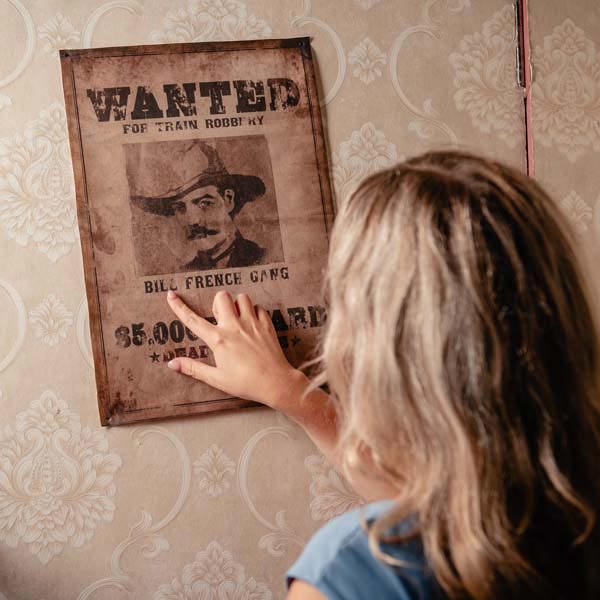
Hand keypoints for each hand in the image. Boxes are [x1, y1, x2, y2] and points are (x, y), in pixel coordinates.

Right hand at [165, 289, 306, 409]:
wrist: (276, 382)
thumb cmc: (245, 383)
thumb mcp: (217, 379)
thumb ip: (194, 368)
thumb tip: (172, 363)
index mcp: (219, 340)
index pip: (193, 320)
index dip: (179, 307)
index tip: (171, 295)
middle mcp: (234, 327)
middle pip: (221, 296)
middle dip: (218, 303)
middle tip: (220, 318)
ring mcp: (252, 323)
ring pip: (242, 297)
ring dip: (237, 304)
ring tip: (237, 319)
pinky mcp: (267, 324)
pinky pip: (258, 307)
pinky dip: (253, 311)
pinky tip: (252, 324)